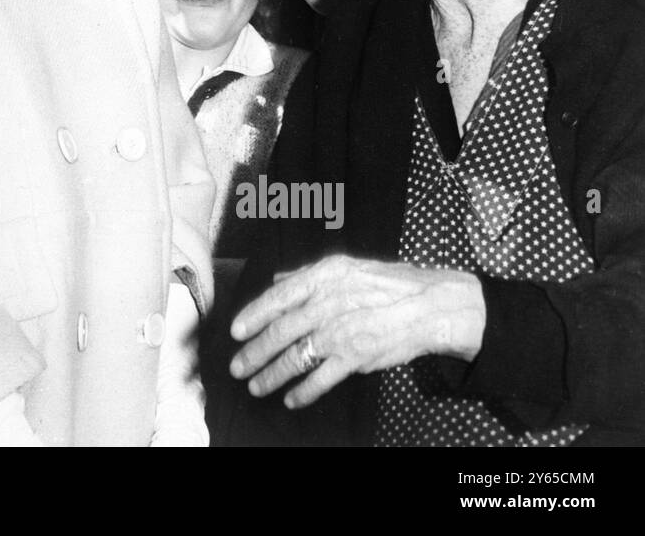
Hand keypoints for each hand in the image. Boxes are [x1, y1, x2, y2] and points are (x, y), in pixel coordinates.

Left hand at [228, 254, 484, 409]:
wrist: (430, 305)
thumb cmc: (388, 284)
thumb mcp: (345, 267)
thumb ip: (307, 275)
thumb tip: (277, 279)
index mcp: (322, 277)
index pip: (277, 297)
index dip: (253, 315)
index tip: (235, 331)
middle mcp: (327, 303)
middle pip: (280, 331)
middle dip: (255, 352)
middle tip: (237, 366)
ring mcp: (340, 332)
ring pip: (295, 357)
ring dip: (272, 374)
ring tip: (256, 386)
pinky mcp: (356, 357)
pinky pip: (321, 378)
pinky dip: (303, 391)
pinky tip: (290, 399)